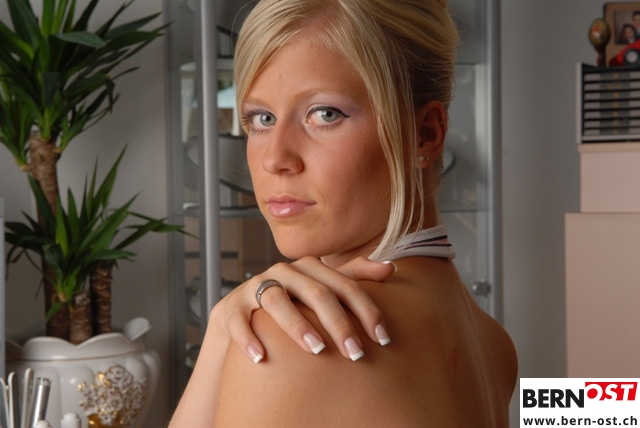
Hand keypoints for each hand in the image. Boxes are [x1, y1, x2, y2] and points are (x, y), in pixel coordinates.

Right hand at [210, 256, 395, 361]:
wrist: (239, 316)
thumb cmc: (289, 304)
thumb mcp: (320, 290)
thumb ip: (353, 278)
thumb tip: (391, 268)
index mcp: (309, 268)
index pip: (344, 285)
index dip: (366, 310)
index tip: (383, 338)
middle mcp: (283, 273)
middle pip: (315, 292)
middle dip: (338, 323)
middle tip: (356, 353)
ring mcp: (255, 288)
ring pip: (276, 300)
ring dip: (297, 325)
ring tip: (317, 349)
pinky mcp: (231, 307)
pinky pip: (238, 319)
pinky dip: (248, 337)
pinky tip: (262, 357)